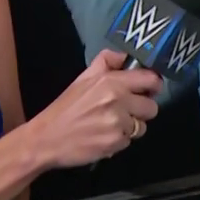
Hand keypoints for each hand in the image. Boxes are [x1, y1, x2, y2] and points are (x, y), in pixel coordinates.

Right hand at [29, 50, 162, 167]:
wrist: (46, 138)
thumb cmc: (65, 108)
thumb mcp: (83, 78)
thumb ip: (106, 63)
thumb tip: (126, 57)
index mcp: (111, 81)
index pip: (150, 79)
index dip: (153, 86)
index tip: (148, 90)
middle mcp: (118, 99)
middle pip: (152, 107)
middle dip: (141, 111)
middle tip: (125, 112)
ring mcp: (118, 122)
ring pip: (142, 126)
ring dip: (130, 128)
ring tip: (109, 126)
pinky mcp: (116, 142)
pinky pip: (129, 141)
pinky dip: (119, 141)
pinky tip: (103, 137)